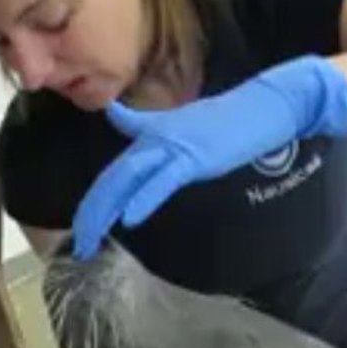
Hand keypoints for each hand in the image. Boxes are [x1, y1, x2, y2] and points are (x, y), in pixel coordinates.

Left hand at [71, 55, 346, 258]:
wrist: (268, 104)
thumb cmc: (230, 118)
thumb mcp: (182, 125)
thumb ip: (147, 126)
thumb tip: (117, 116)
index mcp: (152, 137)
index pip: (115, 172)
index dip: (95, 199)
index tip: (83, 227)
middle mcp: (156, 140)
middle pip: (113, 179)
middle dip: (91, 212)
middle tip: (78, 243)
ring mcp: (173, 147)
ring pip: (127, 179)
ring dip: (105, 210)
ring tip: (88, 237)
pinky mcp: (194, 156)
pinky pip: (162, 180)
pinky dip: (143, 198)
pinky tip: (129, 217)